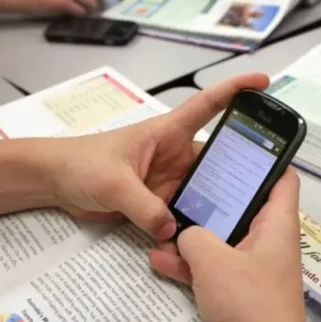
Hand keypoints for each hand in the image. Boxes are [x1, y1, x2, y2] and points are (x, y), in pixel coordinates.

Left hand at [47, 73, 268, 239]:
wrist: (55, 182)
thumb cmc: (81, 163)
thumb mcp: (113, 182)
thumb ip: (143, 206)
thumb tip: (173, 229)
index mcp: (168, 132)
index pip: (208, 105)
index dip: (236, 90)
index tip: (263, 82)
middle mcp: (176, 154)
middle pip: (217, 157)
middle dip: (240, 168)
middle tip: (266, 185)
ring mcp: (170, 179)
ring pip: (205, 189)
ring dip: (217, 202)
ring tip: (240, 218)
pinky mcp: (160, 201)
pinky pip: (185, 212)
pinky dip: (194, 224)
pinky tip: (206, 239)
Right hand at [148, 168, 306, 321]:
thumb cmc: (252, 305)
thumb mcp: (214, 262)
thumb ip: (194, 237)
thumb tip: (184, 233)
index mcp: (277, 223)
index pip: (283, 178)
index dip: (267, 158)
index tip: (239, 147)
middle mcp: (268, 239)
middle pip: (242, 205)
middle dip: (211, 198)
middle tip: (185, 183)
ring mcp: (252, 265)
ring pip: (222, 236)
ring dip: (193, 233)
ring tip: (163, 224)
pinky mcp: (238, 288)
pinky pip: (213, 265)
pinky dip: (190, 263)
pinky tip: (160, 260)